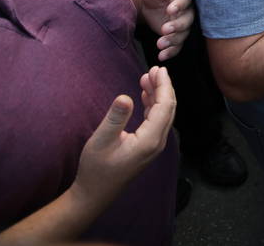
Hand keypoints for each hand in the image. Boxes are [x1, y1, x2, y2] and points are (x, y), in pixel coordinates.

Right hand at [70, 66, 175, 200]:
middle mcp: (157, 143)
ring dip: (157, 95)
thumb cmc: (95, 169)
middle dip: (163, 87)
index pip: (165, 107)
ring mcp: (153, 146)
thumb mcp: (101, 141)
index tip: (158, 69)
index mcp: (149, 140)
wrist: (94, 194)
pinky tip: (145, 95)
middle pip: (168, 109)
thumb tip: (125, 96)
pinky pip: (157, 121)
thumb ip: (115, 118)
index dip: (163, 86)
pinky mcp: (147, 147)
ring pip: (163, 114)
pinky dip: (153, 105)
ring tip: (147, 77)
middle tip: (154, 69)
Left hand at [137, 0, 193, 60]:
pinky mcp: (177, 36)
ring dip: (173, 41)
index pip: (185, 0)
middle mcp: (187, 10)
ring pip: (183, 34)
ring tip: (159, 44)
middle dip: (177, 26)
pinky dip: (171, 52)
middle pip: (187, 20)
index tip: (170, 10)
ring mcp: (182, 24)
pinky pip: (177, 46)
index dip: (179, 5)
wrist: (151, 3)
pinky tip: (161, 56)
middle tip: (164, 30)